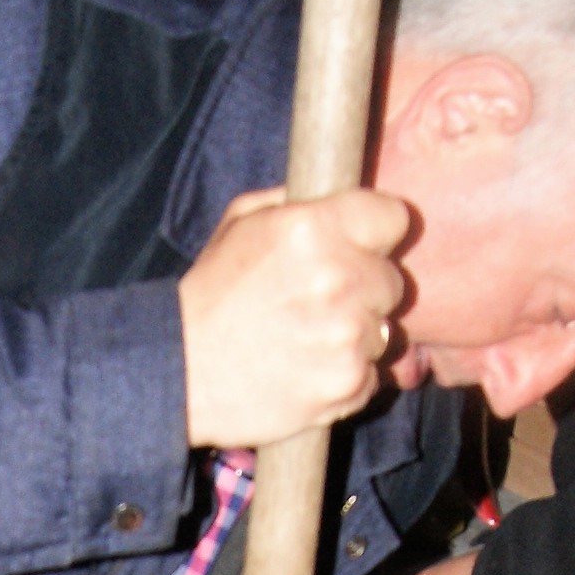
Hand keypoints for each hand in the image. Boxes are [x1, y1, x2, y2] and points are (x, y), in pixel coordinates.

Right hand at [177, 187, 410, 451]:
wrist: (178, 371)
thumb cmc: (210, 296)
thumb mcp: (239, 222)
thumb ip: (293, 200)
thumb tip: (334, 191)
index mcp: (315, 228)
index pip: (395, 217)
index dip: (376, 233)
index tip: (360, 247)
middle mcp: (339, 278)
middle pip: (393, 280)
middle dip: (364, 289)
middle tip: (319, 302)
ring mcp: (347, 335)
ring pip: (384, 332)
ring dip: (355, 337)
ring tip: (306, 341)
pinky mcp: (346, 383)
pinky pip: (371, 377)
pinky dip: (345, 378)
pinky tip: (307, 371)